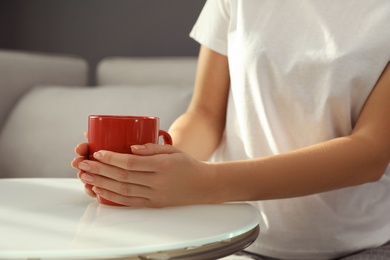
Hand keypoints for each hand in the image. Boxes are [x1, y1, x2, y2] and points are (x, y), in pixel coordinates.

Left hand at [72, 143, 217, 207]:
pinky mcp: (154, 204)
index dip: (112, 158)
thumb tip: (131, 148)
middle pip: (123, 177)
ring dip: (102, 184)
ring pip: (123, 191)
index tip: (98, 153)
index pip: (132, 162)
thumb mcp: (173, 150)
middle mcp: (157, 182)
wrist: (203, 186)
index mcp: (162, 166)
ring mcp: (155, 195)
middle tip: (84, 164)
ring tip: (86, 177)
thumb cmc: (188, 165)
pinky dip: (113, 197)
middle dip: (100, 170)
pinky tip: (100, 191)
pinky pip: (129, 202)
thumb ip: (152, 148)